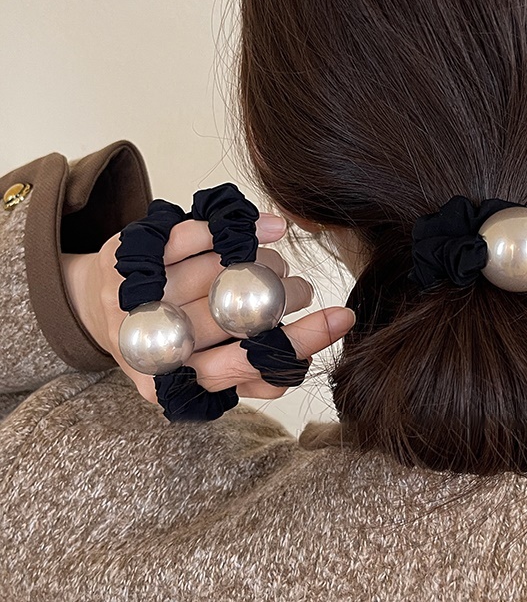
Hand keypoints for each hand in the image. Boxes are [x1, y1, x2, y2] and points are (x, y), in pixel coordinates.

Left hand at [60, 212, 355, 405]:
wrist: (102, 306)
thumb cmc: (169, 342)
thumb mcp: (201, 374)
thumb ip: (247, 378)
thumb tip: (293, 368)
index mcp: (164, 381)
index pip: (235, 366)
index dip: (294, 343)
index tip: (341, 318)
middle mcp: (145, 337)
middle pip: (230, 313)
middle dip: (281, 298)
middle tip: (302, 291)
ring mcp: (135, 292)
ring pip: (219, 271)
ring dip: (263, 265)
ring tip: (277, 269)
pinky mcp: (134, 251)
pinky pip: (194, 233)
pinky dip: (240, 228)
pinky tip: (274, 227)